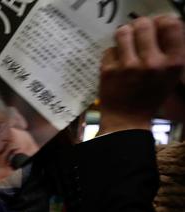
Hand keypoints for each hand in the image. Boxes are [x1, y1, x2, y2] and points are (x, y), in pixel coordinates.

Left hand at [98, 16, 184, 134]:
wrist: (126, 121)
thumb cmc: (149, 96)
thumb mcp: (169, 75)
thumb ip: (167, 50)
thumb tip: (157, 22)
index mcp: (173, 63)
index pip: (171, 25)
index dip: (162, 21)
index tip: (156, 24)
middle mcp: (152, 63)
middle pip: (144, 25)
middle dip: (139, 26)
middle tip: (136, 33)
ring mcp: (128, 66)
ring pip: (123, 32)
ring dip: (123, 35)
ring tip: (125, 44)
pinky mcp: (108, 71)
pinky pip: (109, 49)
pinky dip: (112, 54)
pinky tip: (116, 64)